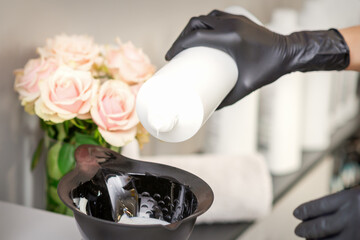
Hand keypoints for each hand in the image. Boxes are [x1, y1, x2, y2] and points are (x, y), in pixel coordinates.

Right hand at [166, 10, 348, 108]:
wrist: (290, 52)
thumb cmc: (269, 70)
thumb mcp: (245, 86)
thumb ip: (227, 99)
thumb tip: (211, 110)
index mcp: (230, 37)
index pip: (196, 36)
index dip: (179, 45)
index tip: (170, 57)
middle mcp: (231, 23)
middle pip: (196, 23)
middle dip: (182, 36)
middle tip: (176, 52)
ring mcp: (235, 18)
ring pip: (205, 17)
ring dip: (193, 28)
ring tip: (186, 43)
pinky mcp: (239, 18)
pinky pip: (216, 16)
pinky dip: (205, 23)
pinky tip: (203, 33)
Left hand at [293, 187, 359, 238]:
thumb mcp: (353, 196)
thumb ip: (336, 204)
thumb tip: (308, 214)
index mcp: (350, 198)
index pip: (321, 205)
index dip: (306, 210)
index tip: (296, 213)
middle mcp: (353, 215)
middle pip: (322, 226)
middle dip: (307, 229)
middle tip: (297, 231)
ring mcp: (358, 232)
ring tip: (309, 238)